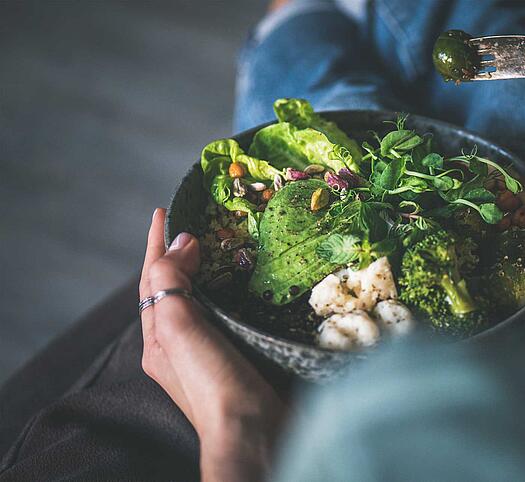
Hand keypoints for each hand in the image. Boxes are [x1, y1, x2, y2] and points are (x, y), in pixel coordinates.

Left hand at [139, 209, 283, 481]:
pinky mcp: (236, 354)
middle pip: (172, 288)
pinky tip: (243, 285)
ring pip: (199, 300)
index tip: (163, 211)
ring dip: (203, 271)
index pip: (152, 278)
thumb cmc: (212, 382)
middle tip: (195, 225)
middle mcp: (177, 343)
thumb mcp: (179, 330)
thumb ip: (171, 284)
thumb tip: (182, 242)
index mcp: (158, 337)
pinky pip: (224, 313)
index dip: (155, 243)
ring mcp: (206, 351)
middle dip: (176, 255)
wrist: (250, 430)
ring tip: (217, 246)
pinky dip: (227, 291)